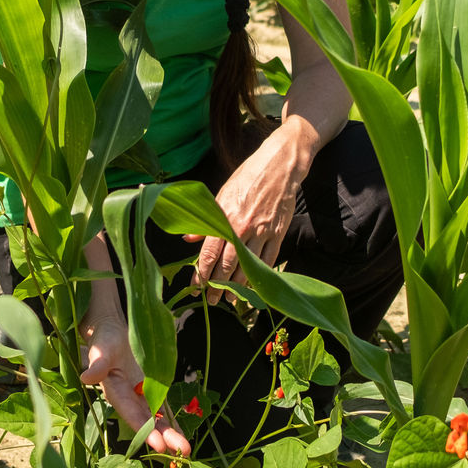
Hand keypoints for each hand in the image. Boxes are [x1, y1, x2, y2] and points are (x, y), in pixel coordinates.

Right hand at [79, 315, 190, 456]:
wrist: (111, 334)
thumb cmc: (104, 341)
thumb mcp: (100, 350)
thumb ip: (97, 364)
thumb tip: (87, 377)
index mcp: (116, 393)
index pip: (132, 414)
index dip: (145, 430)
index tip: (159, 445)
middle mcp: (129, 400)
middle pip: (148, 422)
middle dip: (164, 437)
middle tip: (182, 452)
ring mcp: (141, 397)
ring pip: (158, 419)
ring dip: (171, 435)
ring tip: (186, 451)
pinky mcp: (151, 391)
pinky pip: (163, 409)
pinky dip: (172, 423)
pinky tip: (182, 437)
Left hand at [184, 125, 308, 303]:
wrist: (279, 166)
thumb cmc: (248, 177)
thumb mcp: (221, 194)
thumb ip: (207, 220)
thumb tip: (187, 238)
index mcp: (225, 217)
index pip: (210, 253)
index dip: (202, 273)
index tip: (196, 287)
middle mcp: (242, 228)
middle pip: (228, 265)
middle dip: (217, 286)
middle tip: (211, 301)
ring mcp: (262, 232)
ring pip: (248, 267)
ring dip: (238, 287)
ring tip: (230, 300)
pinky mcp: (278, 234)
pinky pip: (268, 261)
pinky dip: (259, 277)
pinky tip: (253, 287)